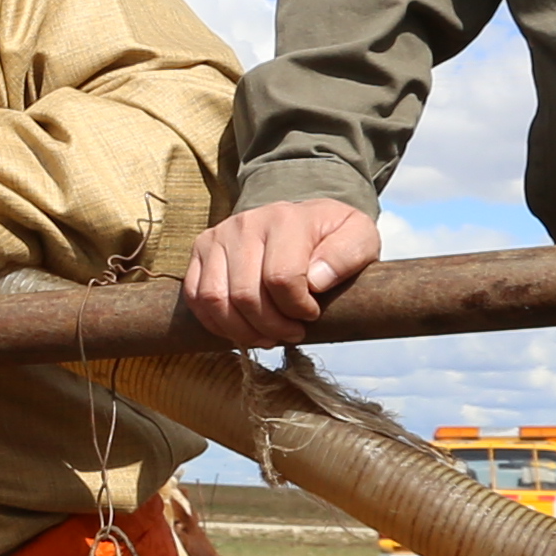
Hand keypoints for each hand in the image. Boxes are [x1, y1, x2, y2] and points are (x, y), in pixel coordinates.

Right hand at [183, 199, 379, 344]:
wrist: (301, 219)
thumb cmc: (330, 235)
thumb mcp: (359, 237)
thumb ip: (347, 255)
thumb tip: (316, 281)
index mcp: (286, 219)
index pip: (281, 278)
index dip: (298, 309)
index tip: (312, 314)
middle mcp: (245, 224)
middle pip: (245, 294)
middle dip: (271, 327)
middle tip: (292, 334)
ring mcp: (218, 236)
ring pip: (215, 299)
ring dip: (242, 331)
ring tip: (266, 336)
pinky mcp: (201, 250)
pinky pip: (195, 297)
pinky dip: (216, 323)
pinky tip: (241, 329)